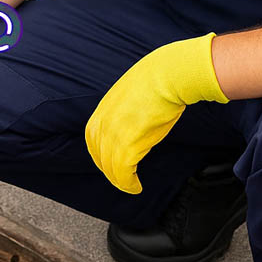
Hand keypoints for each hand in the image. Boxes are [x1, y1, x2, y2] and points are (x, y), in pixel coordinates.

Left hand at [85, 33, 229, 193]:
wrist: (169, 74)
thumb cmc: (158, 79)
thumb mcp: (132, 91)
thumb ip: (127, 106)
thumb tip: (136, 112)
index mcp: (104, 109)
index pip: (92, 137)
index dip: (100, 152)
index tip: (109, 161)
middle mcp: (104, 122)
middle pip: (99, 154)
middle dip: (108, 169)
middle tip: (120, 178)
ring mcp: (115, 133)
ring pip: (110, 166)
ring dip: (119, 180)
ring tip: (129, 186)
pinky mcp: (129, 143)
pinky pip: (123, 171)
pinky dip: (128, 183)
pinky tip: (135, 187)